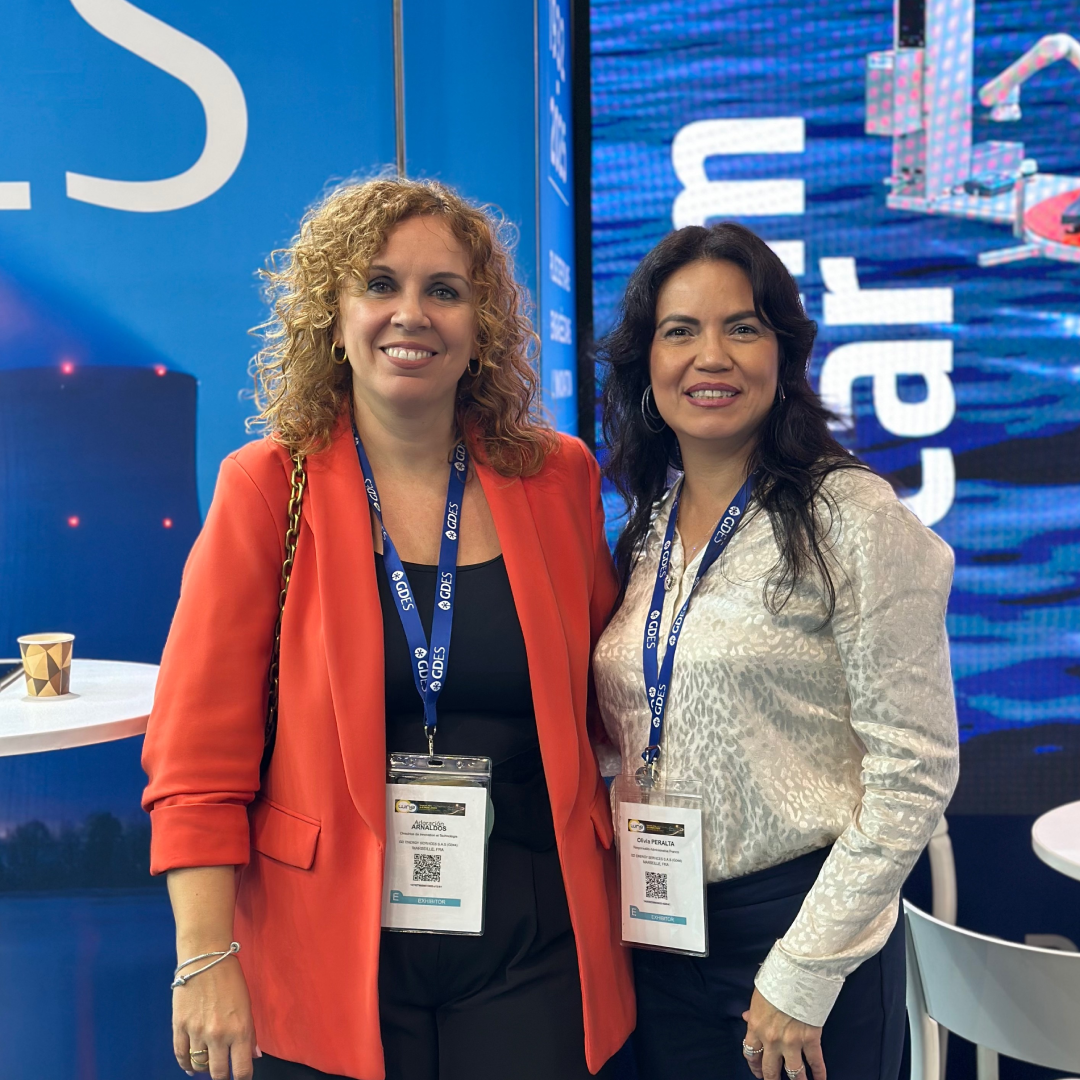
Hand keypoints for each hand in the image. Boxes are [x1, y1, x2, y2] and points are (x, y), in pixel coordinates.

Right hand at [172, 952, 256, 1078]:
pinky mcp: (179, 1027)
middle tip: (224, 1073)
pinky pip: (181, 1055)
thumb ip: (250, 1033)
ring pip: (199, 1066)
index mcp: (240, 1029)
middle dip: (223, 1076)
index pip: (242, 1069)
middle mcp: (218, 1035)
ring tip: (208, 1066)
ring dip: (204, 1069)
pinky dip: (186, 1065)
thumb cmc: (231, 979)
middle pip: (218, 1073)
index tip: (242, 1077)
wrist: (205, 959)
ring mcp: (197, 1032)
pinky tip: (191, 1067)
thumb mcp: (247, 1005)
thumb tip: (254, 1056)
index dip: (243, 1077)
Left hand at [742, 988, 825, 1079]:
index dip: (754, 1066)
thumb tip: (745, 1017)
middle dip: (771, 1079)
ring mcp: (791, 1042)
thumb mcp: (758, 996)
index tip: (757, 1072)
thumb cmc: (775, 981)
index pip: (750, 1053)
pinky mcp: (810, 1040)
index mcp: (756, 1026)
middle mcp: (771, 1039)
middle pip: (769, 1068)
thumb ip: (753, 1012)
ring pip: (793, 1072)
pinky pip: (815, 1062)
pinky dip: (819, 1074)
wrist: (795, 975)